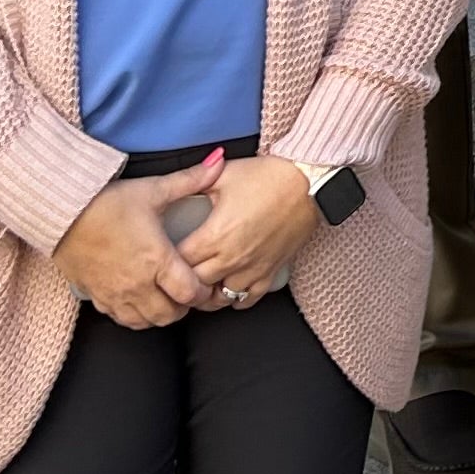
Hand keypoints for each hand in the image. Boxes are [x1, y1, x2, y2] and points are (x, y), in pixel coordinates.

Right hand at [54, 156, 227, 327]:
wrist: (60, 212)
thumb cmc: (107, 201)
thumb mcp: (152, 189)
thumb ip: (190, 179)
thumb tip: (219, 161)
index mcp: (157, 260)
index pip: (190, 293)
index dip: (204, 292)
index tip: (206, 283)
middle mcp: (137, 284)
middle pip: (170, 315)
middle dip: (183, 306)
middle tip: (186, 290)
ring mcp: (115, 294)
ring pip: (145, 322)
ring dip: (159, 313)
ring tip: (164, 296)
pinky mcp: (96, 296)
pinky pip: (120, 319)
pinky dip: (134, 315)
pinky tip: (138, 299)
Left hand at [176, 154, 326, 305]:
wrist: (310, 183)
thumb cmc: (270, 176)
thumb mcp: (226, 174)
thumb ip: (196, 181)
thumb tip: (178, 182)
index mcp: (215, 234)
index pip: (178, 261)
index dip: (167, 259)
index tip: (164, 254)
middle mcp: (231, 257)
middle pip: (194, 284)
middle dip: (182, 279)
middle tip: (176, 271)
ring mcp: (252, 268)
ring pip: (219, 298)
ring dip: (206, 294)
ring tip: (199, 284)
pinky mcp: (271, 272)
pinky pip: (248, 299)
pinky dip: (236, 298)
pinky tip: (229, 287)